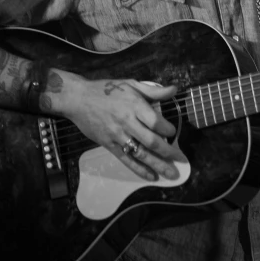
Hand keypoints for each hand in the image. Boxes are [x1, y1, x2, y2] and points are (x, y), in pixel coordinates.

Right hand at [57, 72, 182, 180]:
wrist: (79, 99)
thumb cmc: (106, 90)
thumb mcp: (131, 84)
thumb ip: (154, 90)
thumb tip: (174, 89)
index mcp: (133, 105)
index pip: (155, 122)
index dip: (167, 129)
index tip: (173, 132)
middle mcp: (126, 122)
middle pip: (150, 141)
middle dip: (167, 152)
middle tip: (180, 159)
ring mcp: (117, 135)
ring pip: (140, 153)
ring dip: (157, 165)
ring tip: (171, 174)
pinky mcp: (109, 145)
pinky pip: (126, 160)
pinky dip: (139, 169)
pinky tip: (151, 176)